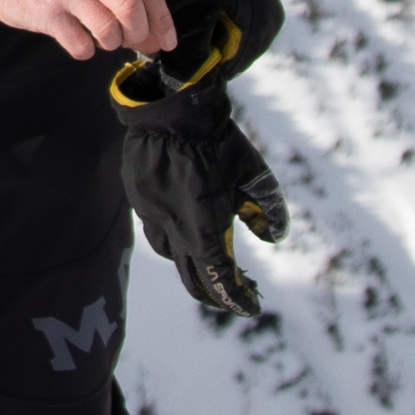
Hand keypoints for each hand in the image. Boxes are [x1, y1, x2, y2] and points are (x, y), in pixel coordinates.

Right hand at [0, 0, 170, 65]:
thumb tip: (149, 27)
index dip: (162, 18)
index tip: (166, 40)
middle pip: (131, 6)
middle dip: (139, 33)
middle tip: (133, 43)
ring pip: (108, 27)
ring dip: (112, 43)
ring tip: (102, 41)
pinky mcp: (47, 14)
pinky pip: (80, 44)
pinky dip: (86, 51)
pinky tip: (79, 44)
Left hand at [112, 0, 283, 106]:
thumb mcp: (188, 8)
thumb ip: (190, 43)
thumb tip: (185, 74)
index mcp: (253, 28)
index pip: (228, 65)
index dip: (205, 65)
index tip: (185, 60)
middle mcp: (269, 23)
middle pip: (238, 55)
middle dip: (215, 53)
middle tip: (190, 43)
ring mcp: (272, 11)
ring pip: (245, 41)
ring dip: (225, 40)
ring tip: (202, 27)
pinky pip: (251, 24)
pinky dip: (234, 25)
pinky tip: (216, 14)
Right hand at [124, 90, 288, 325]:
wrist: (171, 109)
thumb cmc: (217, 141)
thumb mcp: (254, 173)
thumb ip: (266, 207)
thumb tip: (275, 237)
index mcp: (203, 230)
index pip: (220, 280)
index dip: (237, 298)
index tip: (251, 305)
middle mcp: (175, 230)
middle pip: (192, 278)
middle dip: (215, 293)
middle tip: (235, 292)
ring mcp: (153, 215)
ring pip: (171, 253)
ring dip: (192, 263)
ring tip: (210, 257)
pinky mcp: (139, 199)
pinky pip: (156, 227)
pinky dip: (175, 235)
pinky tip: (185, 221)